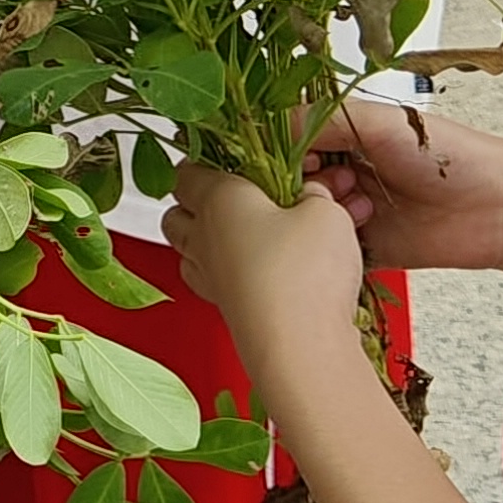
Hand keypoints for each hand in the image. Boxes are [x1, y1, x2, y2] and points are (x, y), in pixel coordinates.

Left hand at [160, 160, 366, 359]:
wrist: (301, 344)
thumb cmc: (305, 271)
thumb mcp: (326, 213)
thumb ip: (315, 196)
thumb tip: (310, 194)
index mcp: (217, 198)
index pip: (188, 171)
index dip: (204, 161)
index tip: (227, 158)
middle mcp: (202, 237)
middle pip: (176, 212)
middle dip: (196, 202)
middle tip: (235, 195)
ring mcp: (209, 277)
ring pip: (187, 249)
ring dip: (207, 240)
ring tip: (245, 234)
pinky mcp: (225, 310)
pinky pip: (211, 282)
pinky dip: (225, 274)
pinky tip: (257, 272)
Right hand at [296, 99, 502, 274]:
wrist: (496, 207)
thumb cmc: (448, 154)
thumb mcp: (379, 122)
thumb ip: (322, 120)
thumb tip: (271, 127)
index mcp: (344, 135)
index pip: (290, 141)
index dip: (282, 152)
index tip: (286, 160)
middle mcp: (344, 171)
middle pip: (292, 181)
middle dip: (300, 186)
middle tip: (326, 185)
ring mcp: (352, 211)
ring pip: (307, 217)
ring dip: (319, 215)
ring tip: (352, 207)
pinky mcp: (364, 248)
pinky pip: (328, 251)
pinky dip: (329, 247)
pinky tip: (346, 236)